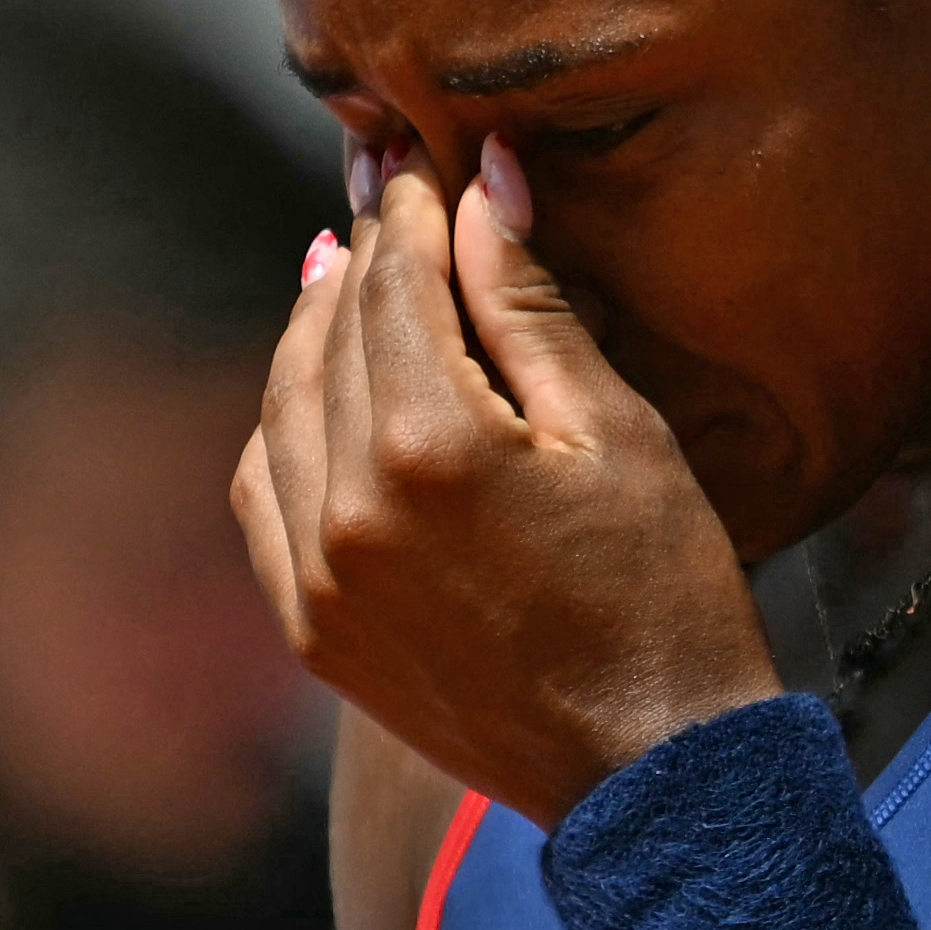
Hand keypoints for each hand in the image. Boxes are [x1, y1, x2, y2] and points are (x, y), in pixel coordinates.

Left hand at [236, 145, 776, 824]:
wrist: (652, 772)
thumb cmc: (665, 594)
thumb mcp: (617, 430)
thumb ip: (528, 303)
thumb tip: (483, 182)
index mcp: (432, 444)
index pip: (395, 282)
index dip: (408, 208)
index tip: (416, 157)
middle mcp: (349, 509)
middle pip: (333, 334)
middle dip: (361, 256)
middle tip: (382, 194)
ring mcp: (316, 578)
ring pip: (283, 408)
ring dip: (313, 333)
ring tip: (348, 277)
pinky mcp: (313, 631)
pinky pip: (264, 498)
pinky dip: (284, 430)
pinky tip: (320, 398)